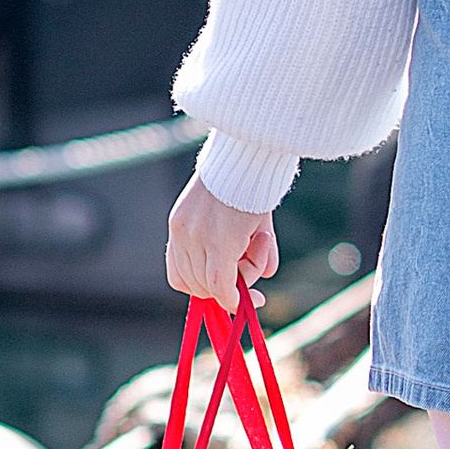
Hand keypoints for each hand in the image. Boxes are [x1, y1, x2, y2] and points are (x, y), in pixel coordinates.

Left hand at [167, 172, 277, 309]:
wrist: (253, 149)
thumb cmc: (253, 174)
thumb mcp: (245, 213)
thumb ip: (254, 244)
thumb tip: (270, 272)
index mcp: (181, 223)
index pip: (180, 273)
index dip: (203, 287)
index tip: (229, 288)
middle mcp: (182, 233)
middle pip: (195, 284)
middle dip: (227, 286)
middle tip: (257, 266)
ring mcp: (197, 238)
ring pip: (214, 285)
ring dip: (244, 279)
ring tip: (265, 242)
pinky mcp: (219, 243)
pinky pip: (222, 286)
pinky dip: (236, 299)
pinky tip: (255, 298)